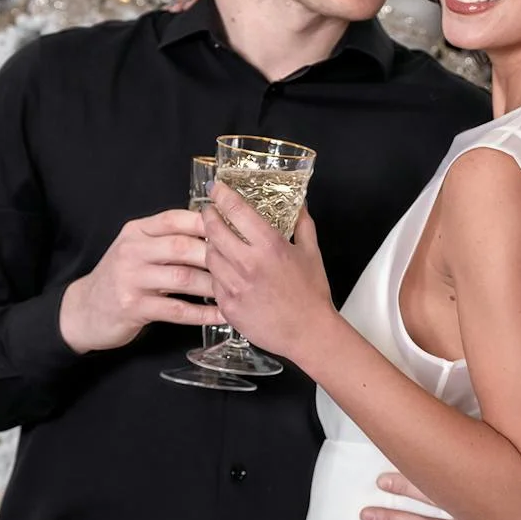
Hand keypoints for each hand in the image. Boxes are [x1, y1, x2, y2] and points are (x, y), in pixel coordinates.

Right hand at [59, 209, 221, 353]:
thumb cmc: (122, 278)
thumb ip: (166, 238)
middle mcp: (132, 250)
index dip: (206, 223)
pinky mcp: (133, 307)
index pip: (175, 219)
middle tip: (243, 263)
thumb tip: (214, 228)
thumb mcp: (137, 249)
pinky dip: (202, 313)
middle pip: (181, 247)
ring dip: (212, 285)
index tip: (234, 228)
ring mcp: (130, 279)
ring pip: (181, 278)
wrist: (84, 310)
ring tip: (237, 289)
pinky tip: (221, 314)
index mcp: (136, 231)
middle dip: (215, 255)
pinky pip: (175, 309)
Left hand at [200, 182, 334, 360]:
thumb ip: (303, 224)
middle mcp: (248, 263)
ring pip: (209, 256)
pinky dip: (216, 272)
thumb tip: (299, 203)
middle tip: (209, 211)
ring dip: (210, 244)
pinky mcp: (227, 305)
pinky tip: (224, 270)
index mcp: (269, 246)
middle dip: (208, 216)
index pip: (237, 210)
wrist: (308, 333)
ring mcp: (234, 286)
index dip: (222, 195)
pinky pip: (213, 282)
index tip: (216, 187)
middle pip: (213, 230)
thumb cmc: (312, 293)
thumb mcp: (312, 253)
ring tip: (216, 240)